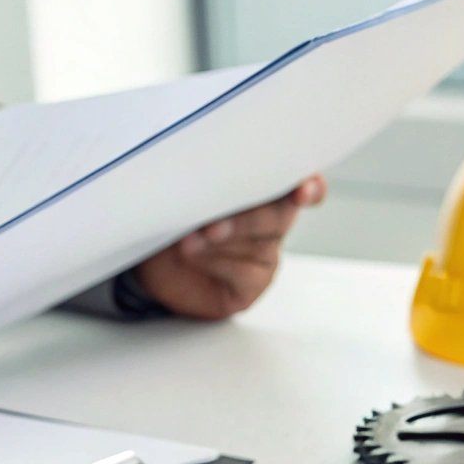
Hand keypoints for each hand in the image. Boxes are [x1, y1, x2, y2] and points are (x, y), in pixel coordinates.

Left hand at [132, 175, 326, 319]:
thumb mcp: (190, 192)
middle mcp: (273, 219)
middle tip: (211, 225)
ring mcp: (266, 252)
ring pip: (257, 243)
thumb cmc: (176, 218)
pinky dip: (215, 262)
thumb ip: (211, 182)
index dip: (310, 187)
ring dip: (218, 241)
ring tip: (187, 241)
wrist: (153, 263)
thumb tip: (210, 180)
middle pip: (280, 215)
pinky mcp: (254, 282)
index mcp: (264, 188)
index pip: (305, 183)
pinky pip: (245, 272)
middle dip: (245, 219)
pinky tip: (193, 256)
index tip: (302, 190)